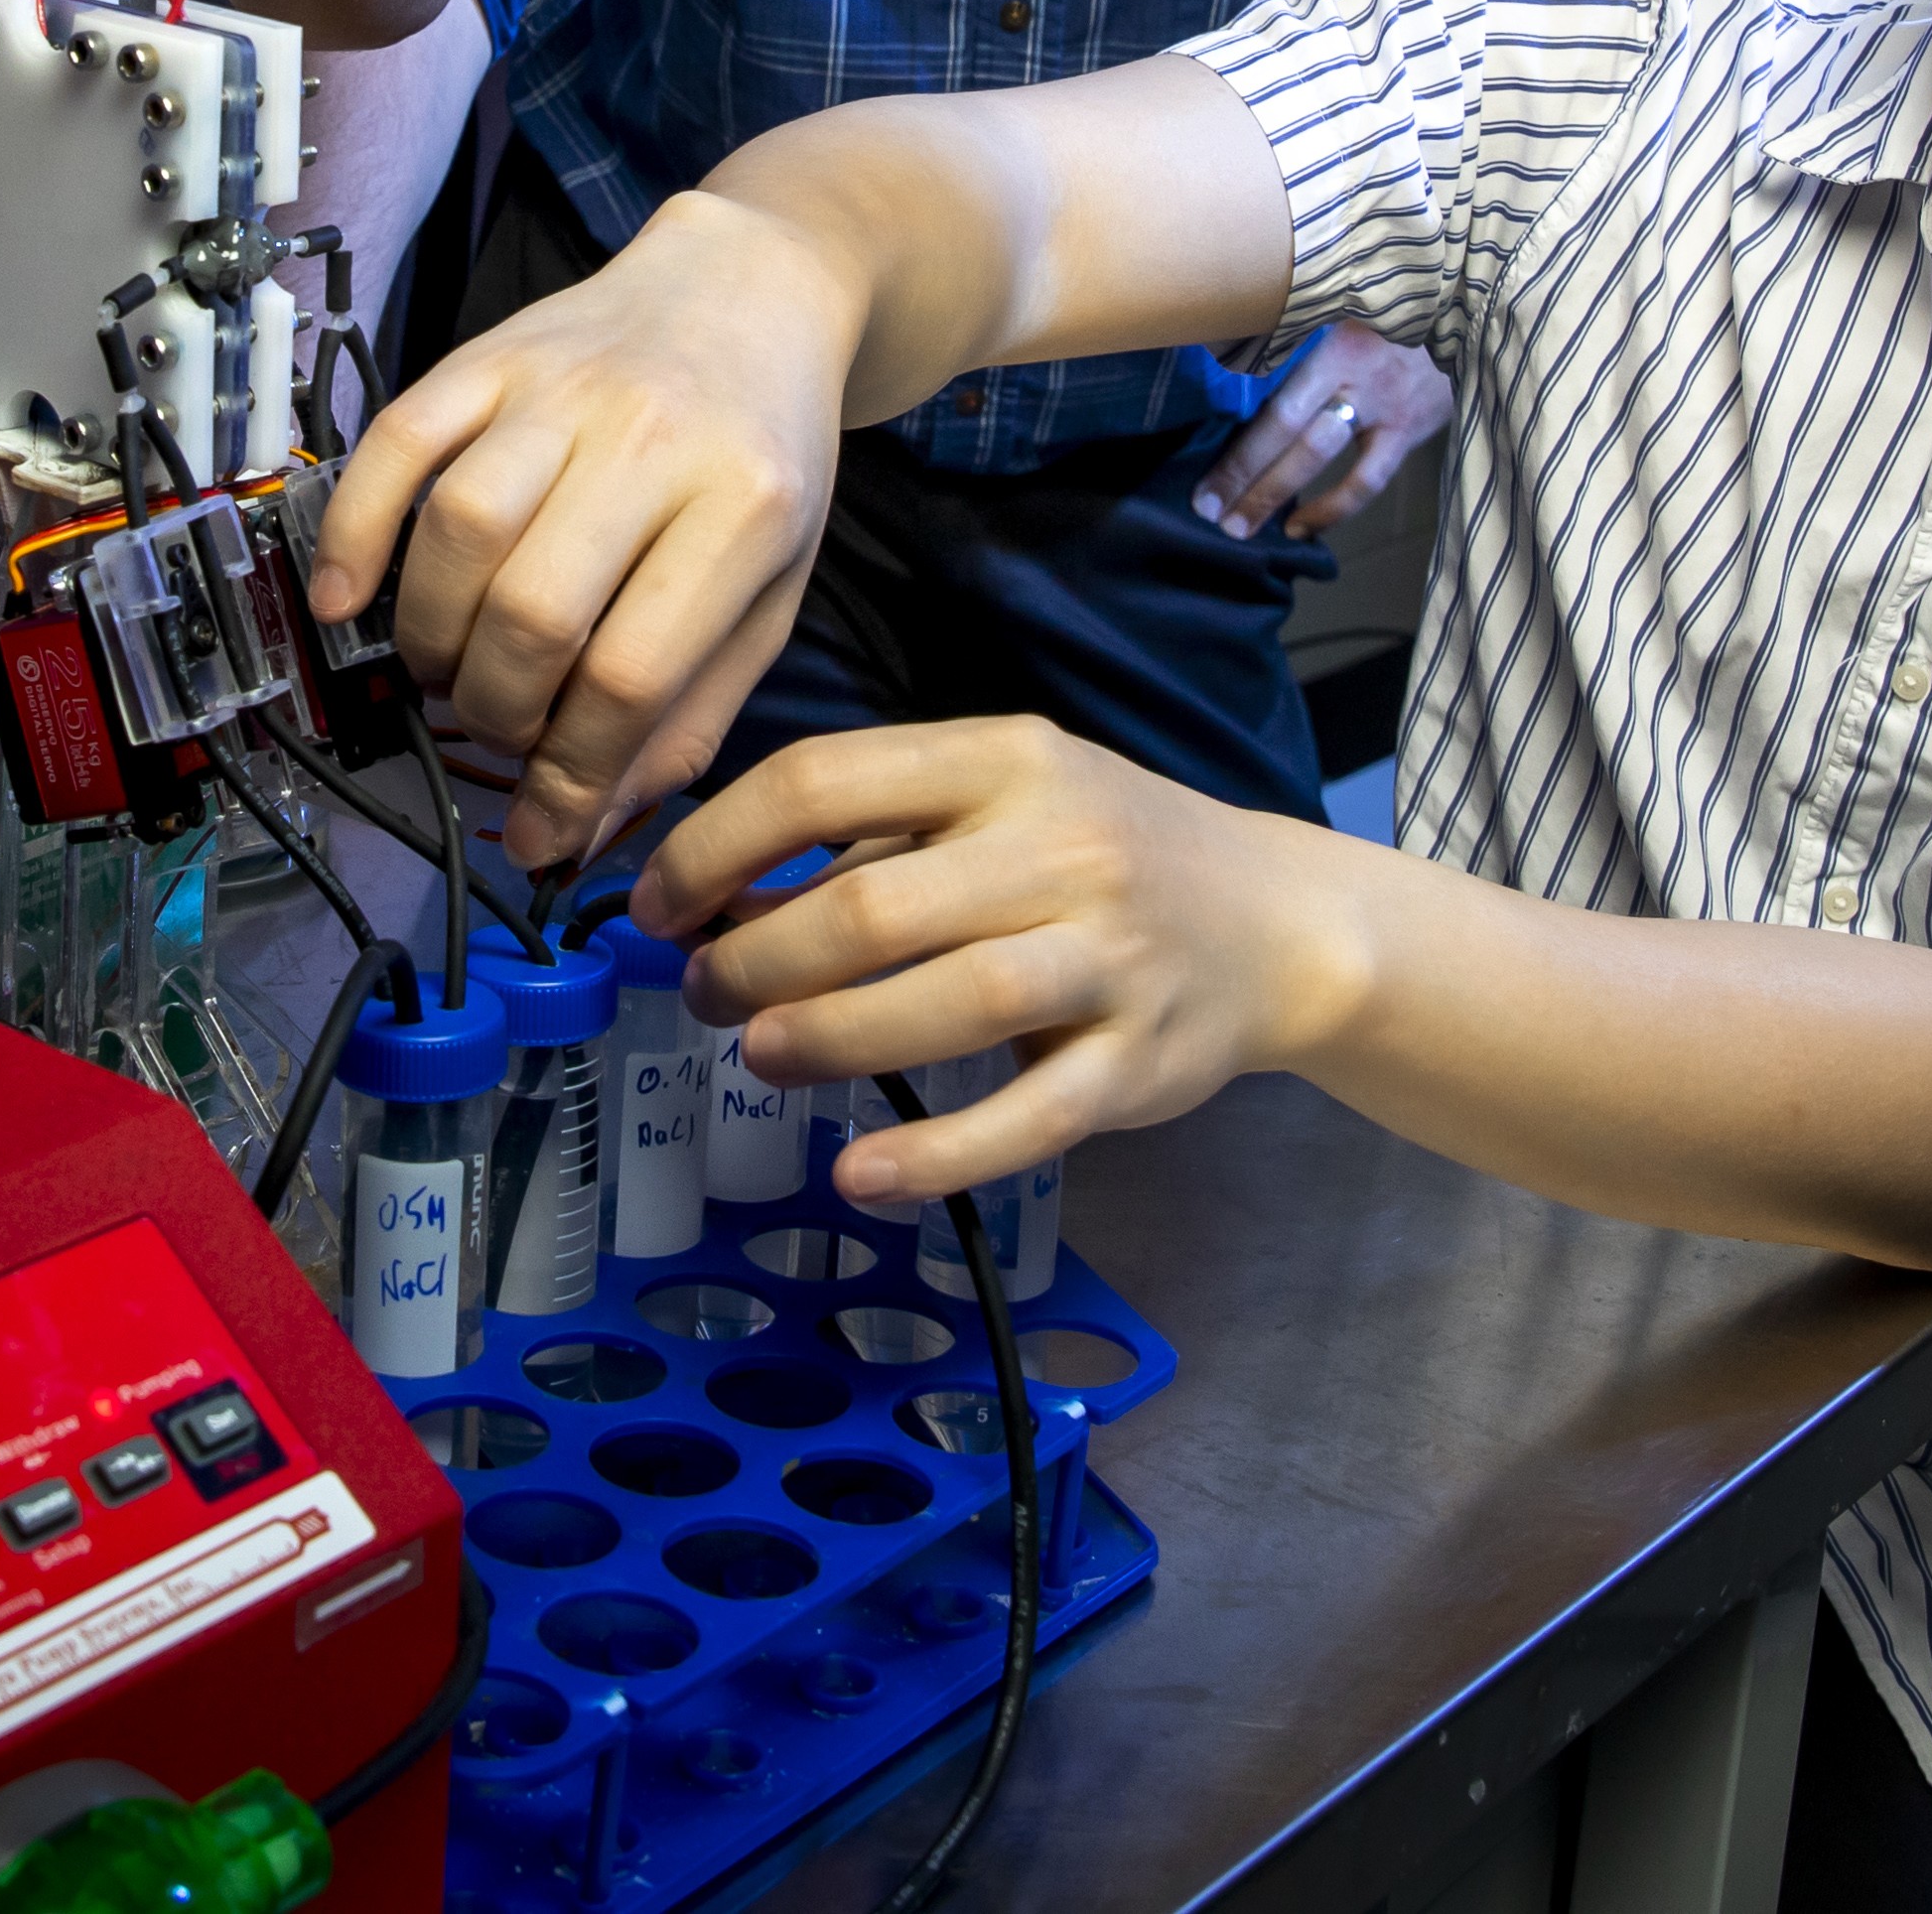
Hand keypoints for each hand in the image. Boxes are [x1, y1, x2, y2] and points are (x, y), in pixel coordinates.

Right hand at [307, 190, 862, 870]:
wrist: (751, 288)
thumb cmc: (765, 456)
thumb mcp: (774, 590)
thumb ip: (689, 713)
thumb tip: (583, 824)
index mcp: (745, 509)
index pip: (632, 674)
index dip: (570, 776)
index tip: (540, 831)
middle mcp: (652, 439)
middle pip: (535, 612)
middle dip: (497, 712)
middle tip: (498, 732)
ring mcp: (562, 387)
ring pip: (457, 530)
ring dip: (431, 636)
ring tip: (448, 670)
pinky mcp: (489, 353)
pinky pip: (395, 443)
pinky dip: (352, 531)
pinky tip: (345, 598)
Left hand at [634, 719, 1369, 1217]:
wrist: (1277, 922)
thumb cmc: (1102, 852)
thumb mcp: (1002, 794)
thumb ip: (875, 832)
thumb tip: (711, 896)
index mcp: (1007, 758)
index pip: (824, 780)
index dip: (715, 846)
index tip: (655, 904)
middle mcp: (1063, 848)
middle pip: (873, 907)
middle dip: (756, 959)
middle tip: (704, 994)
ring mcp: (1110, 960)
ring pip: (948, 1004)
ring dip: (827, 1039)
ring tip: (759, 1057)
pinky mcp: (1139, 1067)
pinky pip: (1026, 1120)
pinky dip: (934, 1154)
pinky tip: (859, 1173)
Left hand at [1194, 322, 1447, 540]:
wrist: (1466, 308)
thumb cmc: (1388, 309)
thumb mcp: (1343, 307)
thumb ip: (1299, 334)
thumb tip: (1233, 357)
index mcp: (1335, 349)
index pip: (1278, 411)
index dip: (1240, 454)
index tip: (1205, 486)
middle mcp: (1359, 381)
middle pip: (1293, 437)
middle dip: (1248, 479)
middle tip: (1209, 513)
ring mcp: (1388, 409)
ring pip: (1327, 462)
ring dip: (1281, 495)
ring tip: (1243, 527)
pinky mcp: (1413, 429)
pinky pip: (1370, 478)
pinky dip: (1335, 506)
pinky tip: (1302, 524)